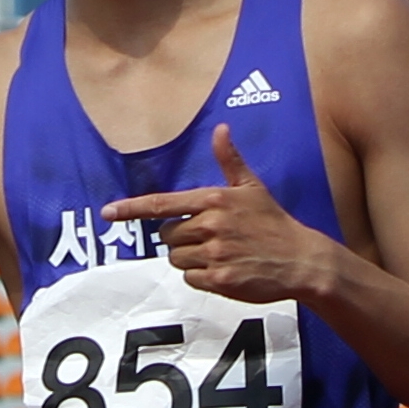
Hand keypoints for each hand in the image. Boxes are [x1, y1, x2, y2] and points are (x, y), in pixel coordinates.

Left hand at [104, 125, 340, 304]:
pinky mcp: (219, 279)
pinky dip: (201, 277)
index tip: (107, 213)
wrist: (300, 260)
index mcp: (213, 200)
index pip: (162, 204)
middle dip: (181, 239)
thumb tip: (221, 128)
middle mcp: (210, 226)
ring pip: (177, 259)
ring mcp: (214, 254)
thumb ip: (230, 160)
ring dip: (191, 259)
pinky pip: (191, 279)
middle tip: (210, 238)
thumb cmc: (273, 222)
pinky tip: (224, 270)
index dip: (132, 209)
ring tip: (219, 254)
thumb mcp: (252, 187)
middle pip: (167, 236)